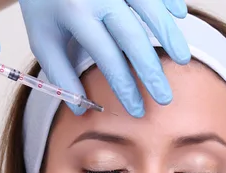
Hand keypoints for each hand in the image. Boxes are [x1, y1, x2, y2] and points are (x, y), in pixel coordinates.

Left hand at [17, 0, 190, 116]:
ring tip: (183, 60)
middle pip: (134, 38)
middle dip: (152, 72)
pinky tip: (180, 15)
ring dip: (169, 35)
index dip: (124, 86)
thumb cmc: (42, 5)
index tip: (136, 109)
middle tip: (165, 98)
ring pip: (150, 8)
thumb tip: (82, 108)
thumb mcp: (42, 39)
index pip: (107, 58)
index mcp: (76, 14)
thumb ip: (60, 74)